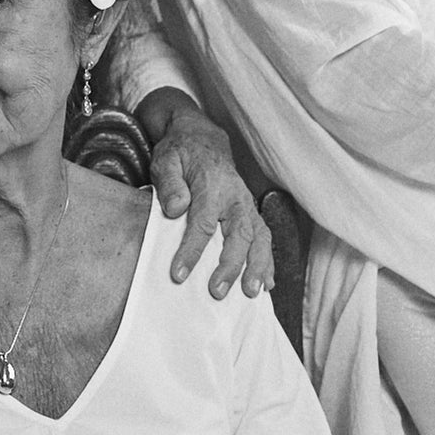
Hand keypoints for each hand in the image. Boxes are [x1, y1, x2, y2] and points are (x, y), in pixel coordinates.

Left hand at [139, 96, 274, 299]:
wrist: (203, 140)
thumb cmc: (181, 154)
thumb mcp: (166, 161)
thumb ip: (170, 183)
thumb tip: (176, 207)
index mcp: (212, 185)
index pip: (203, 222)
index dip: (191, 250)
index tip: (178, 274)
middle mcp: (236, 198)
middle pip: (239, 234)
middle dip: (230, 266)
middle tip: (217, 292)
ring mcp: (247, 207)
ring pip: (260, 238)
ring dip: (257, 267)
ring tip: (251, 294)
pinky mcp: (252, 215)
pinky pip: (265, 240)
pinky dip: (268, 263)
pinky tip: (265, 285)